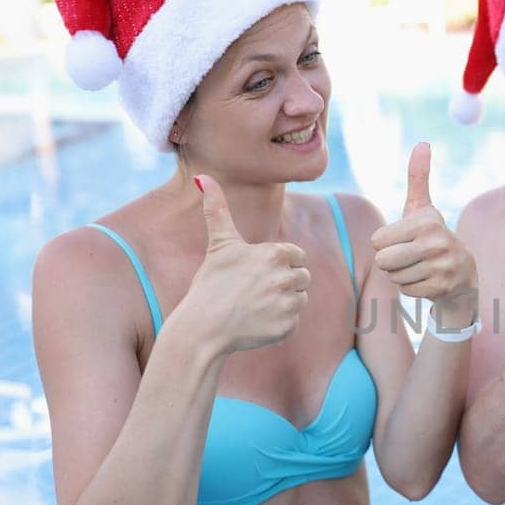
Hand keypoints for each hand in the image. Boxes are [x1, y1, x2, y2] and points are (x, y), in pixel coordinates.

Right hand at [184, 175, 309, 353]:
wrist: (202, 328)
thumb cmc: (210, 284)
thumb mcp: (219, 244)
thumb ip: (217, 209)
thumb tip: (203, 176)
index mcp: (275, 254)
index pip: (297, 256)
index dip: (279, 263)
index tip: (258, 272)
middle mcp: (286, 278)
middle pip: (303, 277)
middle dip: (284, 282)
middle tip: (256, 290)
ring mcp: (288, 305)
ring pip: (300, 300)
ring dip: (283, 303)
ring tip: (255, 306)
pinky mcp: (287, 328)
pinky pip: (293, 323)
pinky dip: (278, 324)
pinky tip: (256, 323)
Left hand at [370, 142, 477, 319]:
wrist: (464, 273)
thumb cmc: (432, 236)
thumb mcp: (422, 208)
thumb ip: (418, 177)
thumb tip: (422, 143)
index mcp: (426, 221)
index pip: (377, 240)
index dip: (385, 242)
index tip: (403, 239)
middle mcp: (436, 243)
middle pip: (383, 261)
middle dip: (390, 261)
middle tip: (408, 256)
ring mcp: (442, 267)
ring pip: (394, 277)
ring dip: (401, 275)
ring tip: (419, 267)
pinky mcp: (442, 288)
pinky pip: (406, 291)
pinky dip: (412, 288)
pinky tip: (426, 279)